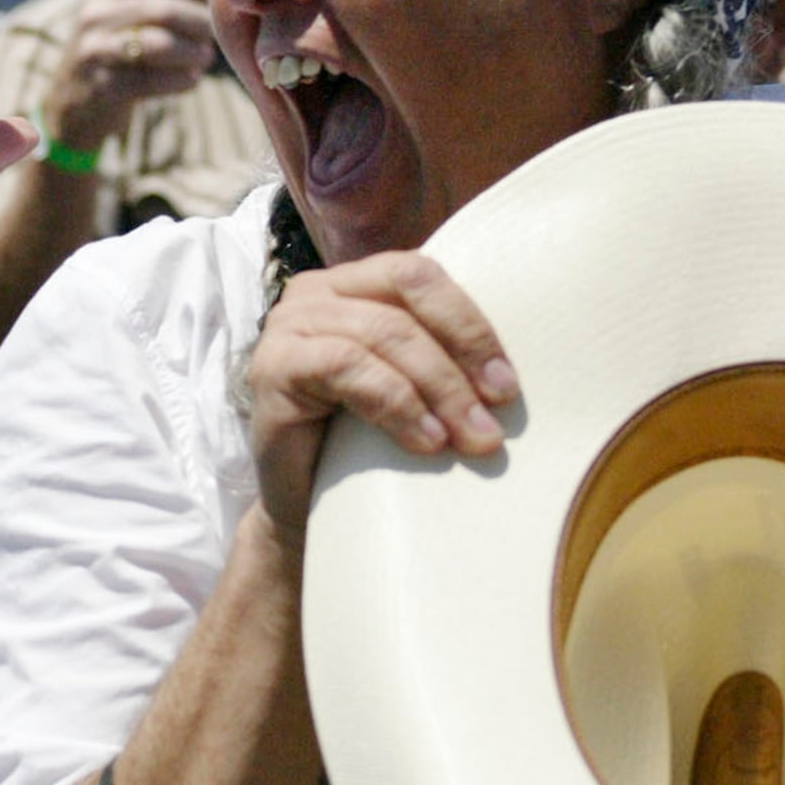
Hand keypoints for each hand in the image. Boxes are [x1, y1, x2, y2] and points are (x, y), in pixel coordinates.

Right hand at [43, 0, 217, 150]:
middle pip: (162, 8)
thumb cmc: (115, 50)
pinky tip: (193, 80)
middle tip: (215, 33)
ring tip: (206, 57)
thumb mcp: (122, 13)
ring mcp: (95, 51)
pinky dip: (180, 80)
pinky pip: (152, 81)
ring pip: (159, 44)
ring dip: (192, 52)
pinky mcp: (102, 86)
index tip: (216, 0)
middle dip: (198, 21)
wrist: (73, 100)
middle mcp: (94, 14)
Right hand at [245, 252, 517, 540]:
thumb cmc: (362, 446)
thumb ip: (440, 357)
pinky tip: (426, 440)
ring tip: (470, 437)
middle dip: (461, 350)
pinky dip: (396, 403)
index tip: (507, 385)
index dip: (470, 323)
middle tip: (496, 409)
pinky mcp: (273, 367)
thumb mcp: (410, 388)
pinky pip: (346, 366)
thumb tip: (511, 376)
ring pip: (383, 332)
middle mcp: (317, 292)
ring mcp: (288, 325)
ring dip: (439, 386)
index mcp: (354, 285)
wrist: (303, 509)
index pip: (420, 275)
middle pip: (406, 290)